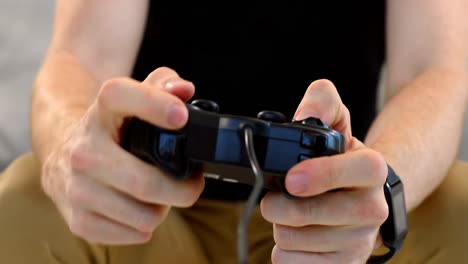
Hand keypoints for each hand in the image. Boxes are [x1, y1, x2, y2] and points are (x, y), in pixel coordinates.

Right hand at [41, 67, 204, 244]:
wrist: (62, 154)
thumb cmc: (112, 128)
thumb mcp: (134, 100)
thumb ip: (163, 85)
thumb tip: (184, 89)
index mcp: (101, 112)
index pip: (119, 97)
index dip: (153, 104)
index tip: (181, 117)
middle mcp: (83, 149)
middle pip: (146, 183)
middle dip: (184, 189)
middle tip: (191, 184)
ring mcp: (77, 187)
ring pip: (145, 216)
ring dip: (163, 209)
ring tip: (158, 195)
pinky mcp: (78, 219)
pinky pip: (134, 234)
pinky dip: (146, 226)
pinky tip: (138, 209)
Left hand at [261, 80, 388, 263]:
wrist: (361, 198)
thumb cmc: (341, 159)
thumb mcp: (336, 122)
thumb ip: (322, 101)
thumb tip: (302, 115)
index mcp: (372, 169)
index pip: (356, 171)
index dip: (321, 175)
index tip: (291, 178)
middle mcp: (372, 208)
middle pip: (309, 214)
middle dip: (279, 204)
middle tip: (278, 195)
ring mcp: (359, 241)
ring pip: (293, 239)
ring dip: (281, 225)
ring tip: (292, 214)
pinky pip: (292, 262)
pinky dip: (284, 249)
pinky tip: (297, 235)